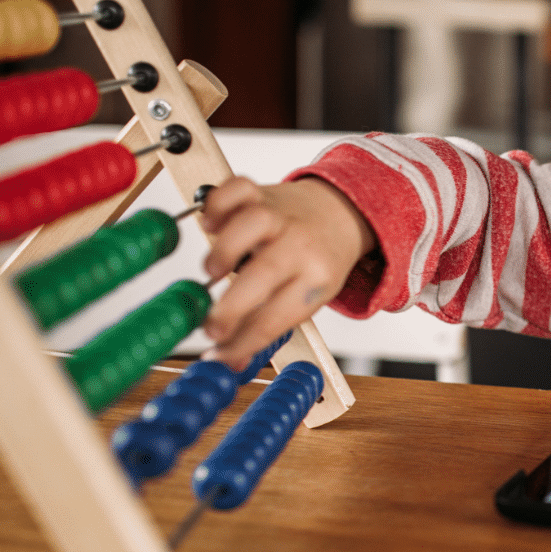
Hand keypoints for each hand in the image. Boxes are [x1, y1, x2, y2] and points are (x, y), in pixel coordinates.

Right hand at [198, 176, 376, 369]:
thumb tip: (228, 363)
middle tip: (210, 327)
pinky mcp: (261, 192)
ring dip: (225, 249)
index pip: (278, 317)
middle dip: (232, 307)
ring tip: (212, 271)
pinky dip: (217, 202)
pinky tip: (210, 223)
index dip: (244, 342)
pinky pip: (238, 188)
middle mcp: (300, 245)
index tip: (217, 355)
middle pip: (266, 272)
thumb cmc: (317, 262)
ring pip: (253, 223)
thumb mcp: (306, 298)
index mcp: (316, 281)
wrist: (340, 212)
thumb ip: (267, 327)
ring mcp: (280, 216)